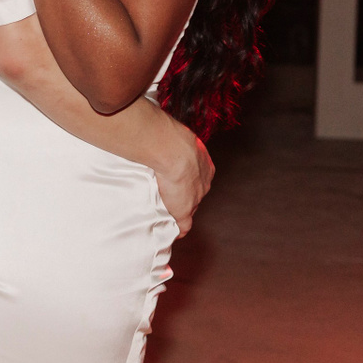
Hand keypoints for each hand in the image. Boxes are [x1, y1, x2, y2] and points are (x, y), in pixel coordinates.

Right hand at [147, 111, 213, 235]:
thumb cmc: (170, 138)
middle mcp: (204, 183)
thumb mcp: (176, 135)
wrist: (172, 151)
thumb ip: (171, 138)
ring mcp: (195, 198)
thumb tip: (157, 129)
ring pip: (189, 208)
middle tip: (169, 196)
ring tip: (167, 212)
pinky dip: (179, 230)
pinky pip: (184, 226)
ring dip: (179, 210)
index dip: (188, 180)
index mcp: (205, 166)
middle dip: (185, 195)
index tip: (177, 180)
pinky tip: (172, 232)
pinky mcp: (184, 210)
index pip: (198, 178)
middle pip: (195, 193)